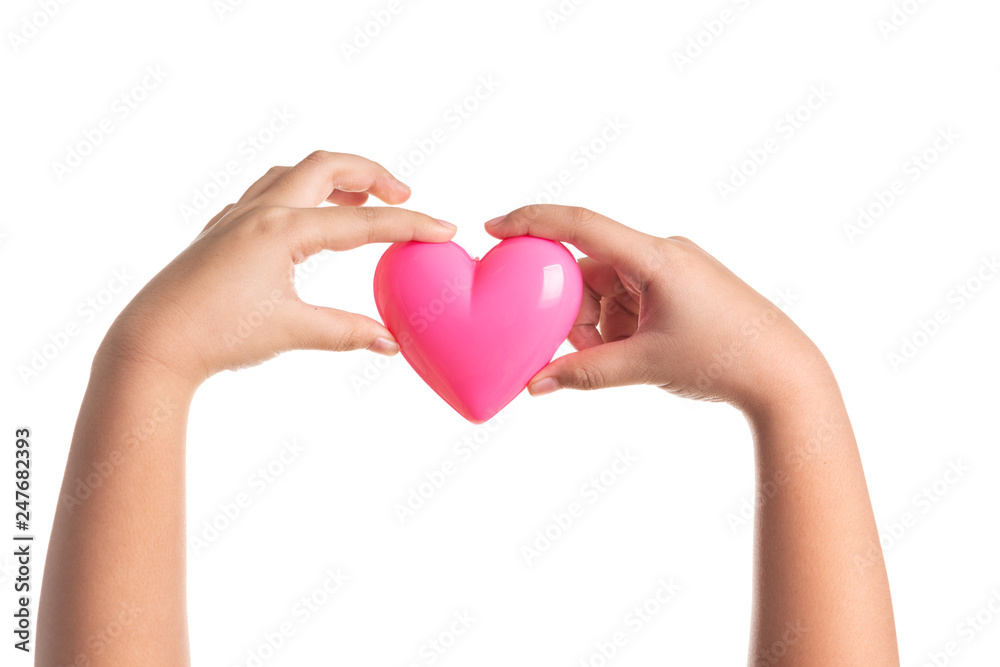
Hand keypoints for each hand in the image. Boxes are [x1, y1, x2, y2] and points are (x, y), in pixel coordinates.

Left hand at [99, 151, 456, 388]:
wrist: (153, 343)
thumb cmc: (218, 335)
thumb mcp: (291, 331)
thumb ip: (346, 331)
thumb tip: (390, 343)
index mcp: (283, 230)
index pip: (362, 221)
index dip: (410, 225)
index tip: (445, 229)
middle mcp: (261, 211)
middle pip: (327, 166)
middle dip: (372, 174)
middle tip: (404, 194)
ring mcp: (237, 217)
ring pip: (294, 172)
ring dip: (334, 178)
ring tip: (362, 198)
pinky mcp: (222, 231)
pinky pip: (268, 191)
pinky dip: (301, 192)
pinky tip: (306, 219)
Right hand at [485, 205, 829, 413]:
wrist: (785, 374)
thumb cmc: (724, 359)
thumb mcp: (645, 366)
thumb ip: (584, 373)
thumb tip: (536, 385)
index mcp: (655, 257)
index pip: (580, 224)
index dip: (531, 222)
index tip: (493, 230)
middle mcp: (663, 252)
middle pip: (591, 268)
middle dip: (575, 310)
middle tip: (579, 349)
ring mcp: (674, 269)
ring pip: (609, 287)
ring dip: (600, 323)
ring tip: (620, 359)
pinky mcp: (681, 287)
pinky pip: (631, 296)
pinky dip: (620, 324)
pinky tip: (634, 352)